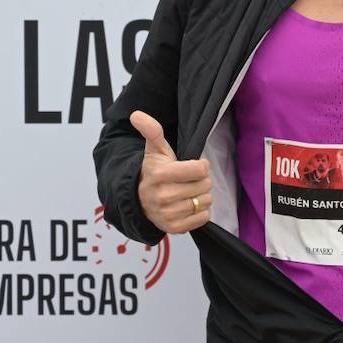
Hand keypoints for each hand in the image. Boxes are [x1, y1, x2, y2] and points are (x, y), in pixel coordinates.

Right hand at [129, 110, 211, 233]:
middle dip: (201, 181)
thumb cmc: (154, 172)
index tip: (192, 166)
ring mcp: (168, 214)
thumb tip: (137, 114)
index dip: (201, 166)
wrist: (140, 200)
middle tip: (189, 180)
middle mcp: (163, 196)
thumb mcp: (154, 150)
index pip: (200, 169)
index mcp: (160, 174)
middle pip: (205, 185)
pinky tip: (188, 205)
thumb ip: (151, 131)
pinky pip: (204, 218)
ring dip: (202, 196)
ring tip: (188, 192)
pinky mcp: (174, 228)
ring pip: (206, 201)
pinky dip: (200, 212)